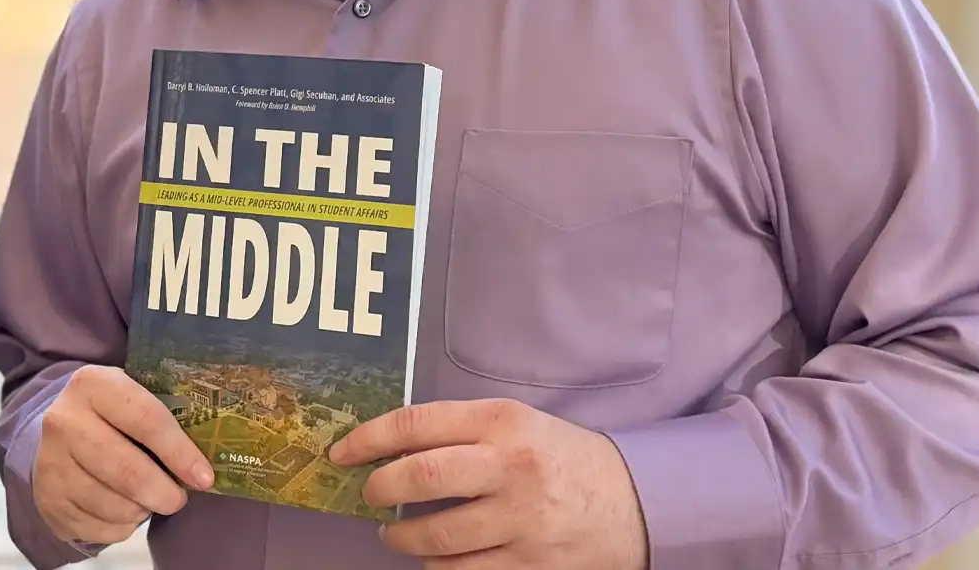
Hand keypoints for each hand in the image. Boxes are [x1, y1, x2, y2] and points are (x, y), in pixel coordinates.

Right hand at [31, 365, 214, 546]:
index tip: (204, 477)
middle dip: (164, 493)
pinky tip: (122, 509)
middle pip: (128, 471)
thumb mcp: (130, 398)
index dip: (180, 452)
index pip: (146, 419)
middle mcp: (64, 421)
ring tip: (147, 498)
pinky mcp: (49, 500)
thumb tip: (208, 460)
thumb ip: (165, 417)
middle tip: (178, 499)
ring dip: (142, 510)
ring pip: (114, 505)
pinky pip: (99, 528)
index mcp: (92, 385)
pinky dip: (121, 526)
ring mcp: (50, 463)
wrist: (56, 434)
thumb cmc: (111, 417)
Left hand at [328, 399, 648, 568]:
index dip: (368, 438)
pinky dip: (438, 566)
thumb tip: (388, 445)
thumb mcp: (518, 423)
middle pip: (420, 478)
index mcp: (503, 422)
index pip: (417, 423)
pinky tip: (434, 557)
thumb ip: (460, 430)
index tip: (342, 453)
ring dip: (401, 537)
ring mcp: (523, 521)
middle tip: (369, 495)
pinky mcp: (532, 565)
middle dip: (379, 489)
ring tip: (394, 534)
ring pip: (436, 536)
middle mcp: (511, 468)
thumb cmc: (561, 458)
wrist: (636, 502)